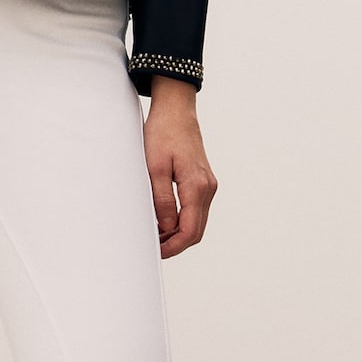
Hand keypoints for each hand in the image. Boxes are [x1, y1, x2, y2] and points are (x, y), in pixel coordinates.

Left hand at [143, 78, 217, 259]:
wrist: (176, 110)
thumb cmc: (163, 134)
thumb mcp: (155, 167)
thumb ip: (162, 200)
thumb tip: (166, 227)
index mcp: (196, 187)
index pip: (189, 231)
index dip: (173, 247)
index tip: (155, 252)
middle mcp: (207, 188)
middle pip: (196, 231)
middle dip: (176, 244)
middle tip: (153, 247)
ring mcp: (208, 185)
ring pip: (197, 222)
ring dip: (178, 233)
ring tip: (154, 234)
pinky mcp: (203, 181)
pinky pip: (195, 209)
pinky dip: (182, 220)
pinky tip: (163, 218)